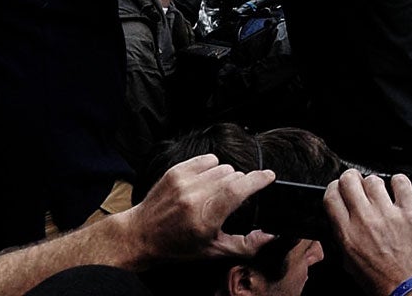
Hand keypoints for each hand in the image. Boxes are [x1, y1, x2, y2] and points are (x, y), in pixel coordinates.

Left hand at [121, 153, 275, 265]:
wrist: (141, 235)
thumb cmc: (176, 245)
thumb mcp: (213, 251)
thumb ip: (246, 245)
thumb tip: (270, 236)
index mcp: (206, 217)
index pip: (240, 187)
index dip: (259, 179)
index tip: (269, 177)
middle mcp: (195, 196)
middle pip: (234, 176)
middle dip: (239, 186)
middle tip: (228, 202)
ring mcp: (185, 182)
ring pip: (223, 167)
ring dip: (225, 177)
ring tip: (213, 193)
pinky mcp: (177, 171)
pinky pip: (208, 159)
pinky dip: (211, 168)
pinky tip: (203, 182)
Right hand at [322, 170, 411, 295]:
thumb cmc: (383, 282)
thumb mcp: (351, 265)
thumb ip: (343, 239)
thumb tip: (341, 221)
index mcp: (347, 235)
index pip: (331, 196)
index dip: (333, 189)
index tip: (339, 190)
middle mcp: (365, 221)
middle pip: (349, 180)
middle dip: (351, 179)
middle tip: (356, 185)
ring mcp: (388, 214)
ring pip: (373, 179)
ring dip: (374, 183)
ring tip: (379, 192)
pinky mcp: (410, 211)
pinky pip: (401, 182)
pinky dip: (398, 181)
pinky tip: (397, 189)